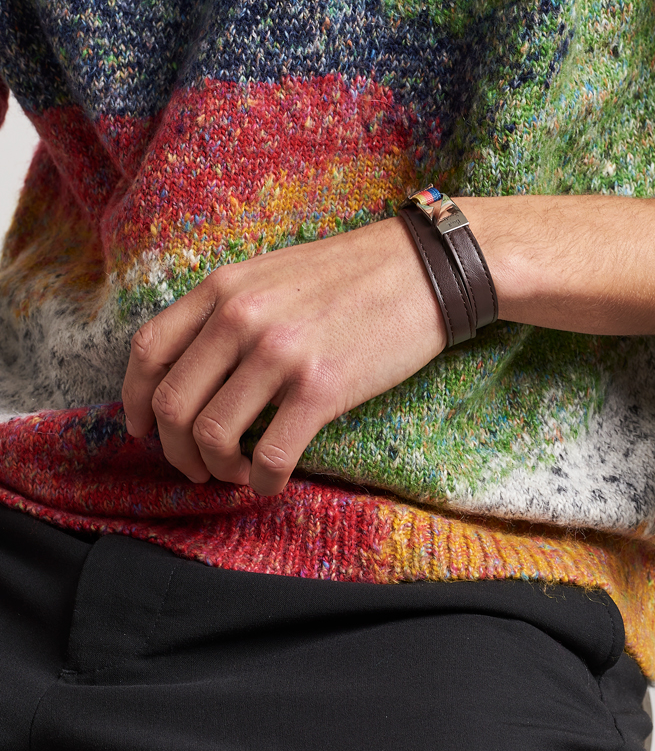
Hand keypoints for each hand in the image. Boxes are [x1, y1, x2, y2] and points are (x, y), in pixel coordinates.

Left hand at [122, 218, 445, 495]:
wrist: (422, 269)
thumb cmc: (352, 273)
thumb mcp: (273, 272)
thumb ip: (228, 309)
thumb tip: (195, 369)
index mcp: (224, 287)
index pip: (147, 350)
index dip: (136, 401)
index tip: (147, 429)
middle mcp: (241, 317)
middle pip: (172, 404)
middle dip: (175, 450)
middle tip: (197, 466)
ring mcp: (279, 353)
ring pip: (212, 436)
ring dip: (217, 470)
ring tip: (238, 472)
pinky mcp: (321, 388)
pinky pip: (270, 455)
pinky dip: (263, 480)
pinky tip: (274, 479)